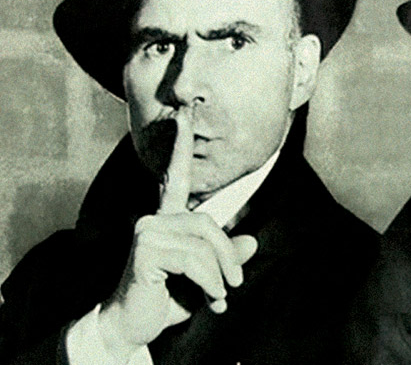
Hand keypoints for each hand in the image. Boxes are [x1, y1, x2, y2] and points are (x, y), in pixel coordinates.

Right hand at [98, 109, 257, 359]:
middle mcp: (153, 219)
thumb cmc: (166, 299)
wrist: (132, 326)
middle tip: (234, 286)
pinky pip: (195, 259)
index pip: (175, 178)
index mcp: (166, 220)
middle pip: (208, 223)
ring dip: (220, 275)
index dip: (181, 145)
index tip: (184, 112)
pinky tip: (209, 299)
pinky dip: (210, 282)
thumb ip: (225, 258)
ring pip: (204, 243)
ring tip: (220, 299)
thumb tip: (252, 241)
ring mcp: (146, 231)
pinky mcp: (145, 250)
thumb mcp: (205, 278)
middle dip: (227, 256)